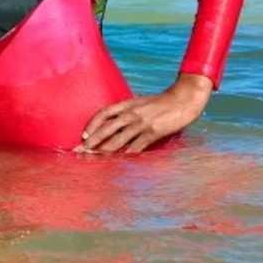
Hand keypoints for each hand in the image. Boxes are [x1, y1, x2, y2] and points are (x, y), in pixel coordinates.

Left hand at [77, 73, 212, 153]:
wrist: (183, 99)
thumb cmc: (163, 102)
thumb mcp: (142, 102)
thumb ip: (129, 110)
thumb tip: (117, 123)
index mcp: (128, 104)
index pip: (104, 113)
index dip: (92, 123)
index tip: (84, 134)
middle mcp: (131, 113)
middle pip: (106, 129)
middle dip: (91, 141)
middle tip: (79, 151)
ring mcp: (141, 123)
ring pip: (117, 140)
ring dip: (103, 151)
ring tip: (93, 159)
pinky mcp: (152, 132)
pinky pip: (135, 147)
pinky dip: (125, 156)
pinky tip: (118, 163)